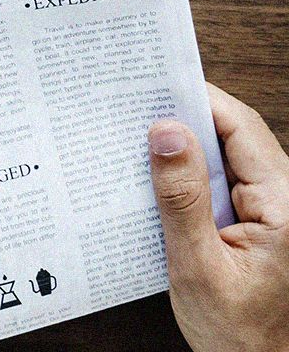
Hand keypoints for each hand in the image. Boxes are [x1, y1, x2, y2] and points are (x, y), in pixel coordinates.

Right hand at [149, 83, 288, 351]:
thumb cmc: (239, 336)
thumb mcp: (198, 267)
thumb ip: (182, 198)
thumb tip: (167, 132)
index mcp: (285, 205)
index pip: (241, 127)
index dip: (198, 98)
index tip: (154, 83)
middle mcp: (287, 200)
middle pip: (234, 134)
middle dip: (186, 117)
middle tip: (135, 105)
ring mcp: (275, 211)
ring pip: (227, 155)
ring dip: (186, 146)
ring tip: (139, 138)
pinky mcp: (260, 223)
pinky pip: (224, 180)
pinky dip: (192, 173)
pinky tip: (159, 178)